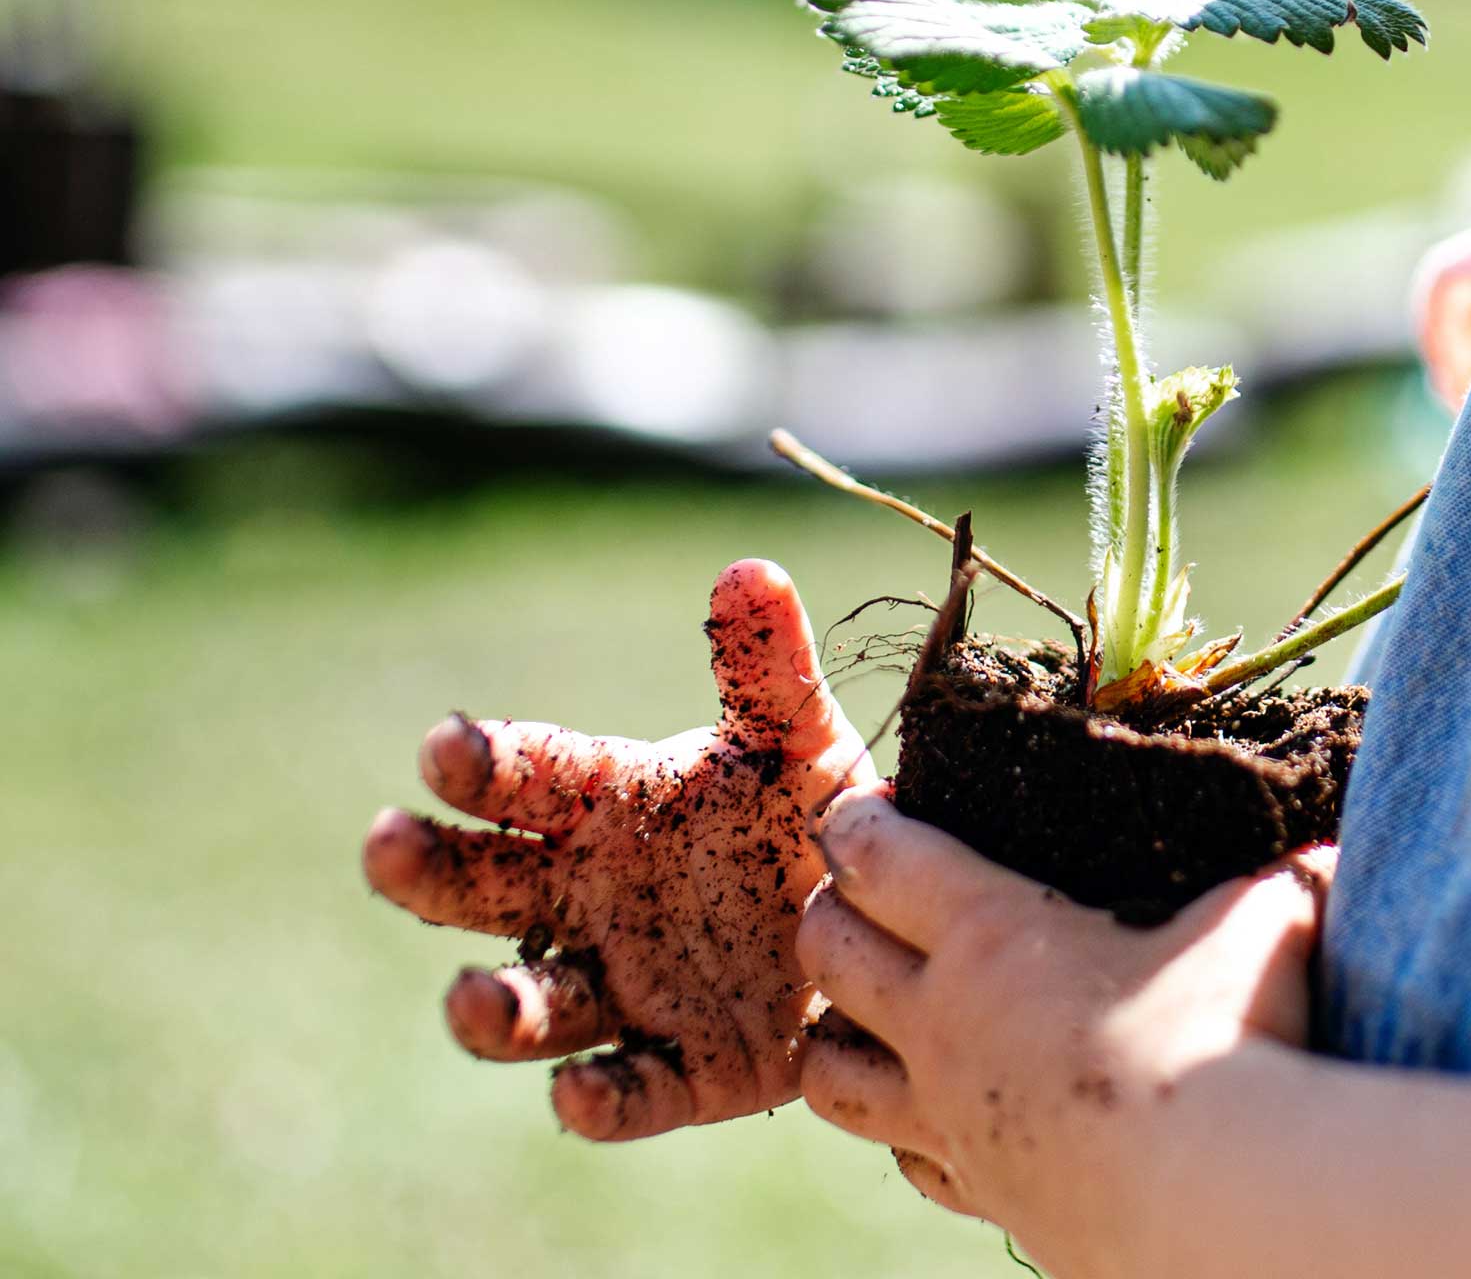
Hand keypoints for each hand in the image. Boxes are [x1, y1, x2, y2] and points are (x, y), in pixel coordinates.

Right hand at [363, 560, 872, 1140]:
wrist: (882, 919)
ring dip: (494, 1008)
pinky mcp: (685, 1070)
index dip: (485, 760)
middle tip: (387, 844)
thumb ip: (767, 668)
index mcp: (611, 805)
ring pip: (536, 1005)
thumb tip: (748, 571)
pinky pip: (631, 1091)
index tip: (444, 746)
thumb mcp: (800, 737)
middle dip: (430, 871)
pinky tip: (579, 1095)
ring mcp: (630, 986)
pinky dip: (600, 1099)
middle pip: (487, 887)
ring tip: (471, 997)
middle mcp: (595, 897)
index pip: (530, 776)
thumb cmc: (813, 812)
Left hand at [797, 787, 1333, 1274]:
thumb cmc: (1237, 1040)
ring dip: (831, 1033)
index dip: (856, 822)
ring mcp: (952, 1119)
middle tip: (862, 897)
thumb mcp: (1262, 925)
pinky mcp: (986, 1197)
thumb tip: (1325, 857)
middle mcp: (946, 1023)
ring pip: (828, 1072)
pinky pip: (906, 1161)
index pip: (875, 855)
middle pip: (825, 949)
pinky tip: (943, 1117)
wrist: (1229, 1211)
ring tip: (866, 1012)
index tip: (865, 809)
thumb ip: (1275, 883)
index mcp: (990, 932)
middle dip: (826, 911)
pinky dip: (904, 1134)